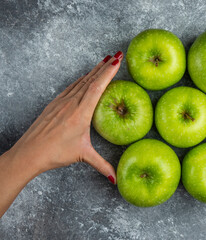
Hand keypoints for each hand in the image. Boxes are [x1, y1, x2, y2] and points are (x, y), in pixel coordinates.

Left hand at [6, 52, 123, 183]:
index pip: (97, 87)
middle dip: (104, 66)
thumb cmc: (54, 153)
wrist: (29, 152)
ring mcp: (61, 102)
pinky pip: (71, 87)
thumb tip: (115, 178)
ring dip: (93, 70)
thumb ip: (102, 165)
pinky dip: (81, 79)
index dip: (108, 73)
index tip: (116, 61)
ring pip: (80, 81)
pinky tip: (84, 77)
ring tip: (103, 61)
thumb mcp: (82, 156)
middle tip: (115, 55)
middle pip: (90, 79)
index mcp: (80, 113)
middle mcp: (71, 103)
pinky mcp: (54, 104)